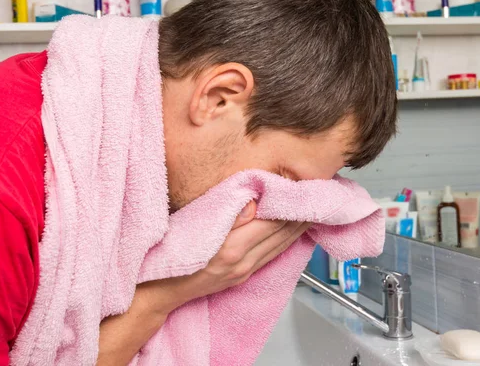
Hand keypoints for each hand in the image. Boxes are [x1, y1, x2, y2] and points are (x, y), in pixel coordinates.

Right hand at [156, 201, 311, 308]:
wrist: (160, 292)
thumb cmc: (170, 256)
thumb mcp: (193, 228)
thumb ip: (226, 215)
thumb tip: (254, 202)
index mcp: (232, 247)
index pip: (272, 221)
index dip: (291, 203)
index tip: (305, 187)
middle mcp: (243, 262)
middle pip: (282, 234)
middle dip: (303, 213)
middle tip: (319, 194)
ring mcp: (245, 271)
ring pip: (281, 245)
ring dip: (299, 227)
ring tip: (314, 209)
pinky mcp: (243, 276)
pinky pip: (272, 255)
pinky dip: (287, 240)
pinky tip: (294, 232)